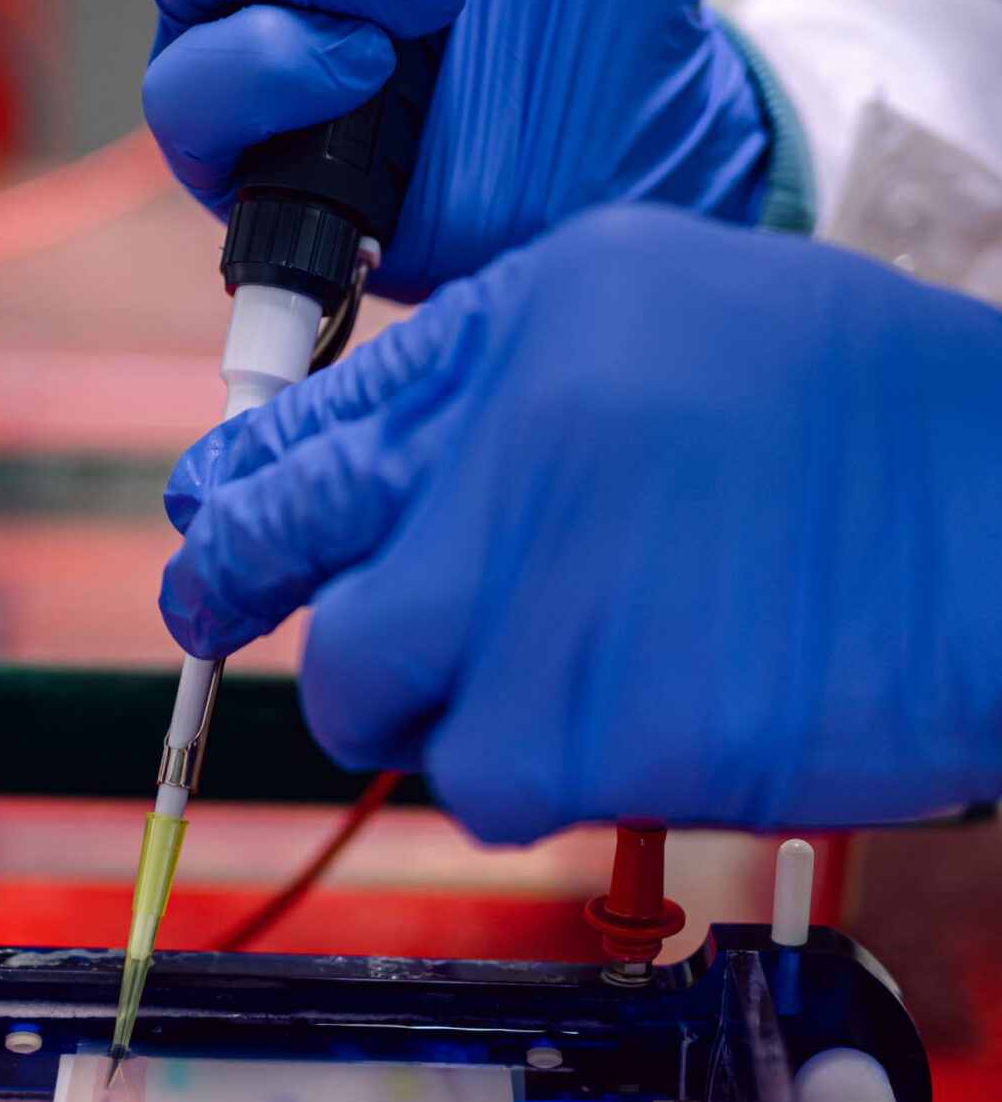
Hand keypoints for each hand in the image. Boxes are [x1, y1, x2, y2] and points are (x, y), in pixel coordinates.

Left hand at [161, 207, 1001, 840]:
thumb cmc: (882, 427)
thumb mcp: (681, 315)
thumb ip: (517, 382)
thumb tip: (386, 474)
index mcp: (528, 326)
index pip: (307, 430)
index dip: (242, 503)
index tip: (220, 539)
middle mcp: (510, 445)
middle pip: (291, 573)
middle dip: (266, 620)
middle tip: (277, 645)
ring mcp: (544, 585)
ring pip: (372, 698)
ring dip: (439, 709)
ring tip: (561, 680)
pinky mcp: (593, 719)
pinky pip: (483, 786)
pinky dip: (538, 776)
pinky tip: (631, 725)